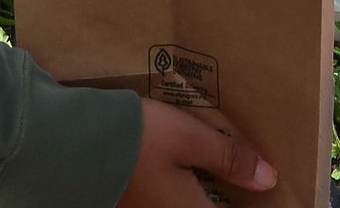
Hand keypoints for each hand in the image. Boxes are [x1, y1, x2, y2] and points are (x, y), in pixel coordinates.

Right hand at [117, 99, 276, 206]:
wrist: (71, 143)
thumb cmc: (136, 139)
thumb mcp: (188, 138)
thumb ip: (229, 158)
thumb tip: (268, 180)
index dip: (248, 201)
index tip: (261, 187)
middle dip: (226, 194)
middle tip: (242, 173)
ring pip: (189, 204)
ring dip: (204, 189)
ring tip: (216, 165)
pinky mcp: (131, 203)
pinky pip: (169, 199)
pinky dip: (183, 185)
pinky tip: (183, 165)